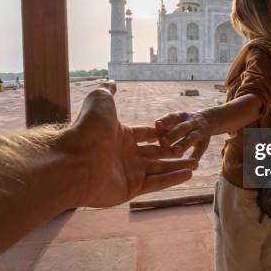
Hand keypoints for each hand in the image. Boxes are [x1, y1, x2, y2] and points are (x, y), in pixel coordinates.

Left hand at [58, 81, 194, 207]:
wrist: (76, 159)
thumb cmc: (88, 128)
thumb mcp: (100, 100)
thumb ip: (108, 91)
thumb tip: (112, 81)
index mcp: (120, 136)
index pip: (145, 135)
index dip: (160, 134)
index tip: (175, 132)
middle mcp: (125, 155)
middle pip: (155, 154)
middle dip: (172, 152)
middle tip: (190, 151)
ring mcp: (128, 173)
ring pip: (159, 169)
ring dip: (177, 167)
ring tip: (195, 165)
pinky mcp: (131, 189)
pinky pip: (156, 183)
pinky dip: (172, 179)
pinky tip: (188, 174)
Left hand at [155, 111, 211, 161]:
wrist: (207, 120)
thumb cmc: (181, 124)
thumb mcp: (174, 123)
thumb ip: (162, 131)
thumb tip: (146, 140)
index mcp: (180, 116)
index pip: (172, 117)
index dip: (165, 121)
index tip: (157, 125)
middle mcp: (191, 122)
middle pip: (181, 128)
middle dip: (172, 135)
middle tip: (163, 142)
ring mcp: (199, 131)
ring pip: (191, 138)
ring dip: (184, 144)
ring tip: (176, 152)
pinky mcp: (204, 143)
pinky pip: (200, 150)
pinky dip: (195, 157)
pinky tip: (191, 166)